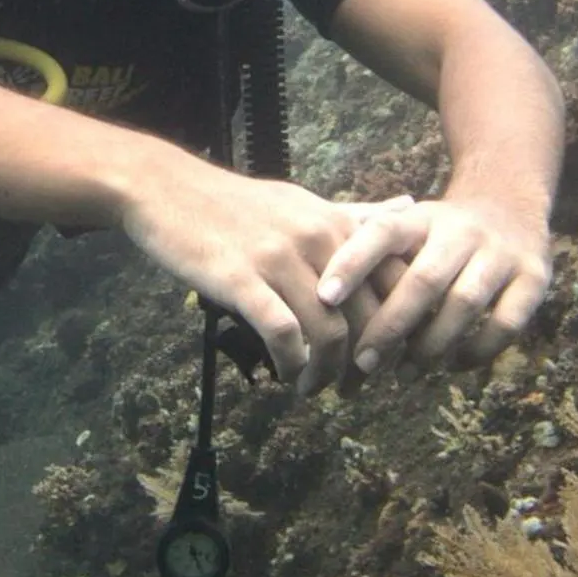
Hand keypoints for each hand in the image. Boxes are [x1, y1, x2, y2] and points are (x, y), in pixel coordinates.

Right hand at [117, 154, 386, 395]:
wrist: (167, 187)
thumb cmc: (236, 203)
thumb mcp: (302, 202)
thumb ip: (355, 215)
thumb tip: (410, 206)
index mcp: (336, 222)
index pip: (392, 285)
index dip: (397, 331)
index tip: (385, 358)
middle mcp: (316, 238)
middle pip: (366, 317)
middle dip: (366, 364)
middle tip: (353, 388)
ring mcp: (278, 258)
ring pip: (328, 332)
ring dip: (326, 373)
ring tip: (314, 388)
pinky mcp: (241, 278)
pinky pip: (283, 333)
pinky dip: (291, 363)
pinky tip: (285, 375)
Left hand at [315, 197, 551, 374]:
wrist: (511, 205)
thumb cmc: (438, 233)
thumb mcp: (405, 226)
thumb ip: (365, 251)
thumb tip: (309, 298)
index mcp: (421, 218)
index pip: (382, 233)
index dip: (352, 262)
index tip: (324, 297)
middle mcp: (461, 231)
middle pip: (422, 281)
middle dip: (390, 327)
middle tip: (362, 363)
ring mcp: (500, 254)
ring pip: (463, 305)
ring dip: (432, 345)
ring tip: (405, 372)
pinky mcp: (533, 278)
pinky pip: (505, 323)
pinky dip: (478, 350)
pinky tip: (454, 366)